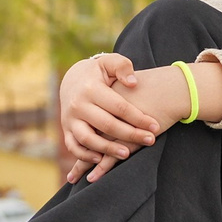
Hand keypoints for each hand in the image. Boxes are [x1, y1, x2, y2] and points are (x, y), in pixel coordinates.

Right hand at [58, 53, 164, 183]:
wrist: (72, 79)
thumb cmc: (98, 72)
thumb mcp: (109, 62)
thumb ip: (122, 67)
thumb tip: (133, 83)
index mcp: (91, 89)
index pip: (119, 107)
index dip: (138, 118)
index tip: (155, 126)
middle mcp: (78, 105)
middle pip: (106, 125)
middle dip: (130, 134)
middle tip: (150, 140)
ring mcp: (70, 119)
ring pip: (88, 139)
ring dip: (108, 149)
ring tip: (127, 154)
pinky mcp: (66, 129)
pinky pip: (74, 146)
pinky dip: (85, 155)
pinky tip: (101, 159)